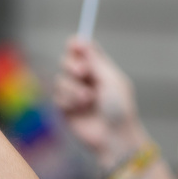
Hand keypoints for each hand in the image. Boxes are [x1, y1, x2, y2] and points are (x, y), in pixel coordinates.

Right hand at [53, 38, 147, 167]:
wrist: (114, 138)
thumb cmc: (119, 108)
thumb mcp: (111, 80)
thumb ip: (95, 61)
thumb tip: (81, 40)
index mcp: (100, 69)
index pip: (83, 50)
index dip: (77, 45)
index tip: (75, 44)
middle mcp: (86, 80)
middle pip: (67, 60)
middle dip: (72, 64)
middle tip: (82, 72)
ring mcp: (75, 94)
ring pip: (60, 79)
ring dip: (73, 87)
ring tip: (88, 99)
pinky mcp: (66, 109)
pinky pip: (57, 97)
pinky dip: (68, 101)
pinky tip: (80, 109)